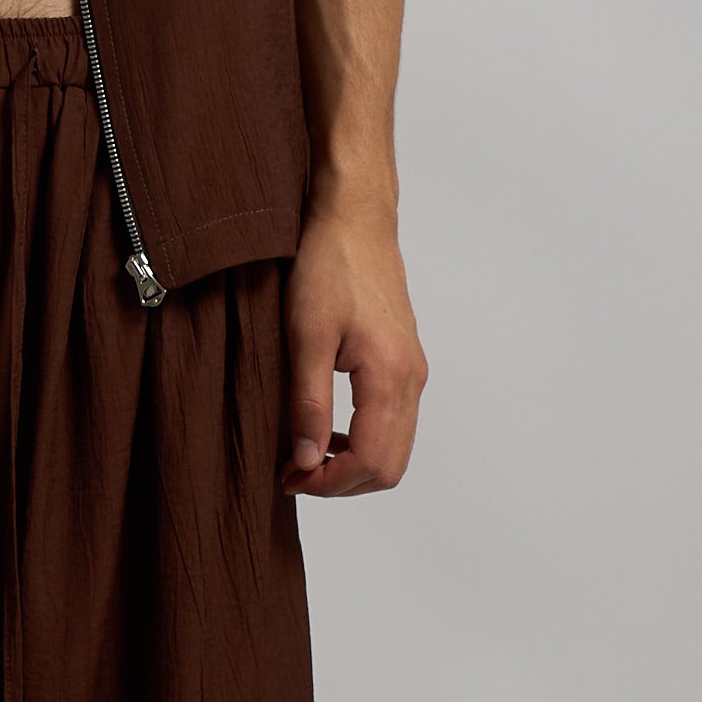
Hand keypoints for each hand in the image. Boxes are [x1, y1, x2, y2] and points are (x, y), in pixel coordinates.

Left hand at [280, 199, 427, 496]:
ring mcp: (412, 372)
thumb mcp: (305, 338)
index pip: (371, 462)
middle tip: (293, 473)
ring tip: (303, 456)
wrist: (355, 218)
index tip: (289, 477)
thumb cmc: (329, 266)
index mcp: (390, 376)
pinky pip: (392, 425)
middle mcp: (411, 379)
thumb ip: (308, 404)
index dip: (328, 483)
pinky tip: (324, 433)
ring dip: (350, 466)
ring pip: (394, 451)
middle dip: (341, 483)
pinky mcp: (404, 365)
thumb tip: (306, 461)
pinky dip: (361, 443)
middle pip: (389, 467)